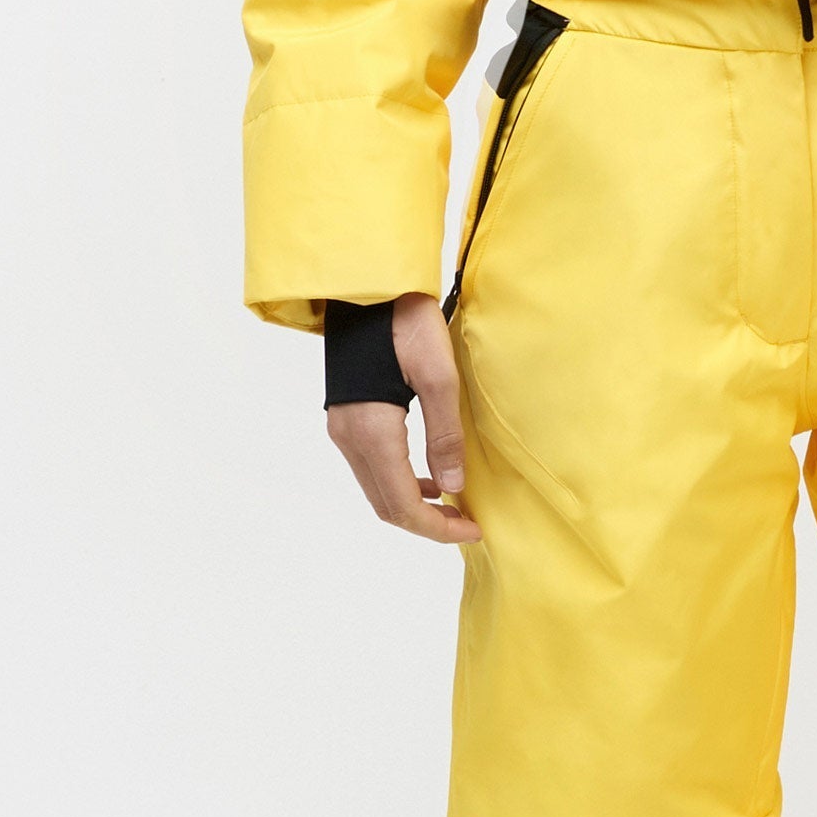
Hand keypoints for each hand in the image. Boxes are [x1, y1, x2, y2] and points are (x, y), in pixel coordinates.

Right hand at [324, 292, 481, 543]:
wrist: (366, 287)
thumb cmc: (405, 322)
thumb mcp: (438, 376)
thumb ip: (445, 435)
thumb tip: (453, 487)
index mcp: (373, 434)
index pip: (403, 506)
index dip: (438, 528)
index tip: (473, 529)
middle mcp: (350, 440)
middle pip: (386, 507)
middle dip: (427, 524)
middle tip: (467, 523)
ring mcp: (343, 432)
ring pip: (377, 491)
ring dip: (413, 506)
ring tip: (453, 504)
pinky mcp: (346, 421)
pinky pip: (372, 471)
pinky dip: (400, 484)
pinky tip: (428, 476)